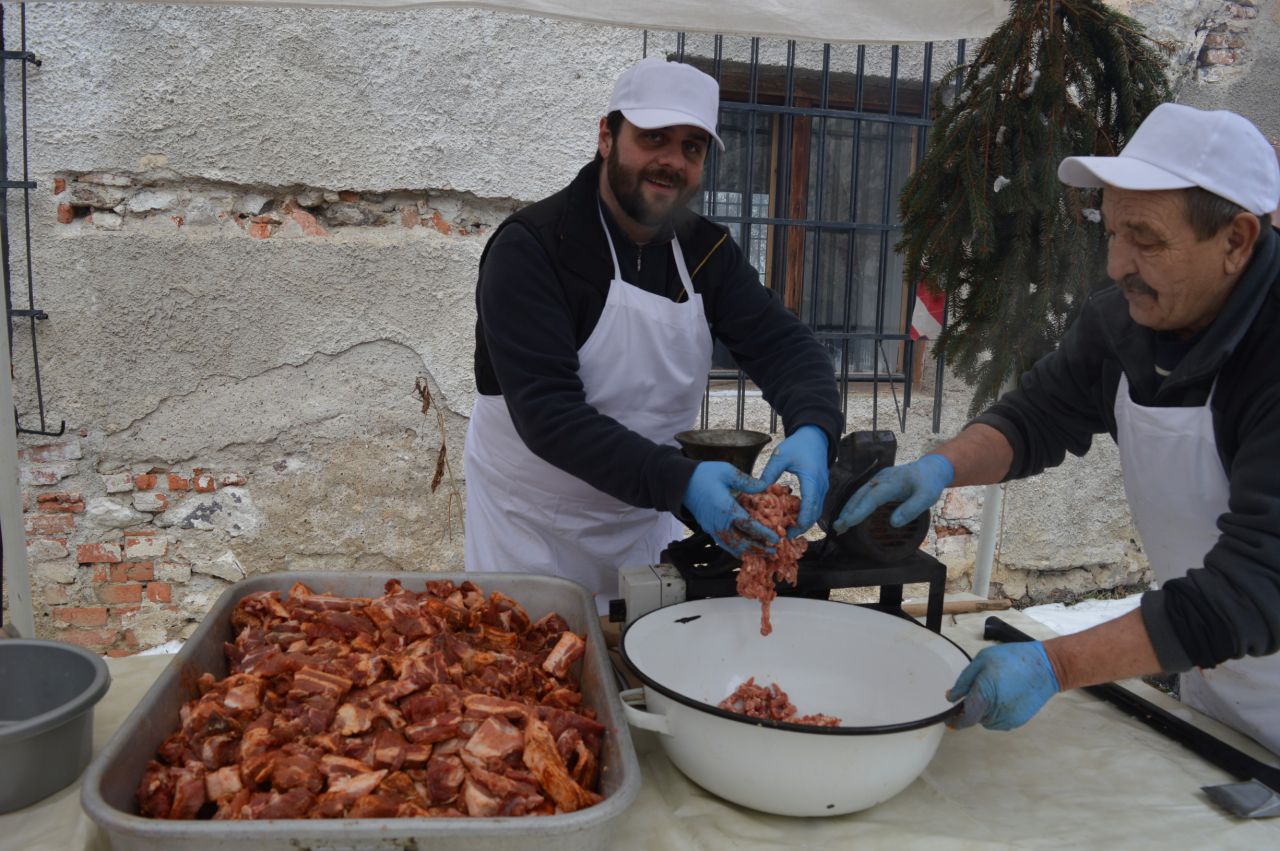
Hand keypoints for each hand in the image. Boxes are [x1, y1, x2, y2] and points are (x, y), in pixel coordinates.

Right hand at [681, 462, 777, 556]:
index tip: (776, 539)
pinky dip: (736, 551)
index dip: (764, 534)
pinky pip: (725, 545)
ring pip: (733, 547)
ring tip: (763, 554)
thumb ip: (747, 481)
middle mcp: (719, 522)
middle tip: (774, 552)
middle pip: (742, 542)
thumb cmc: (706, 475)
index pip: (748, 525)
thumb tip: (765, 486)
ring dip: (748, 552)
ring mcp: (713, 528)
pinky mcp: (709, 530)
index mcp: (726, 508)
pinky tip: (746, 551)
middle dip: (758, 549)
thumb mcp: (727, 471)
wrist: (682, 482)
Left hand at [759, 425, 828, 536]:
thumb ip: (769, 472)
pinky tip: (793, 517)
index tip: (788, 533)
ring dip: (804, 522)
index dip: (800, 523)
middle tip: (785, 537)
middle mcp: (821, 487)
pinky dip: (806, 514)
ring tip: (788, 530)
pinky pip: (816, 505)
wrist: (815, 435)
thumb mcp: (780, 456)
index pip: (809, 507)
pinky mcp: (821, 488)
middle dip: (802, 528)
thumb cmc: (798, 444)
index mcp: (812, 480)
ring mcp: (823, 488)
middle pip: (815, 514)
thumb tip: (758, 489)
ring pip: (816, 511)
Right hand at [833, 453, 953, 531]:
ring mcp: (878, 479)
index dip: (860, 511)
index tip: (848, 522)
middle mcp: (881, 479)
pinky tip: (849, 514)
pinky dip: (854, 504)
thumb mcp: (927, 497)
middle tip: (838, 527)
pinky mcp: (878, 481)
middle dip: (848, 511)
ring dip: (848, 508)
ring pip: (859, 493)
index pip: (873, 498)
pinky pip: (862, 493)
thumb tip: (892, 523)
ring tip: (839, 524)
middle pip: (860, 495)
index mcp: (893, 482)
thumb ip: (911, 509)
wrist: (931, 468)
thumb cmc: (929, 484)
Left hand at [946, 642, 1059, 730]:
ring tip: (996, 688)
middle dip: (972, 707)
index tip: (949, 719)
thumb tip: (951, 696)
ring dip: (984, 710)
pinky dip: (996, 711)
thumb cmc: (1012, 659)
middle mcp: (996, 712)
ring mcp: (1008, 718)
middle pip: (975, 717)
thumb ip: (964, 681)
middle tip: (980, 688)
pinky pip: (999, 720)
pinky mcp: (1018, 721)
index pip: (966, 718)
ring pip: (987, 720)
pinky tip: (1004, 695)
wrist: (1045, 668)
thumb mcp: (982, 660)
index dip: (955, 721)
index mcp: (984, 695)